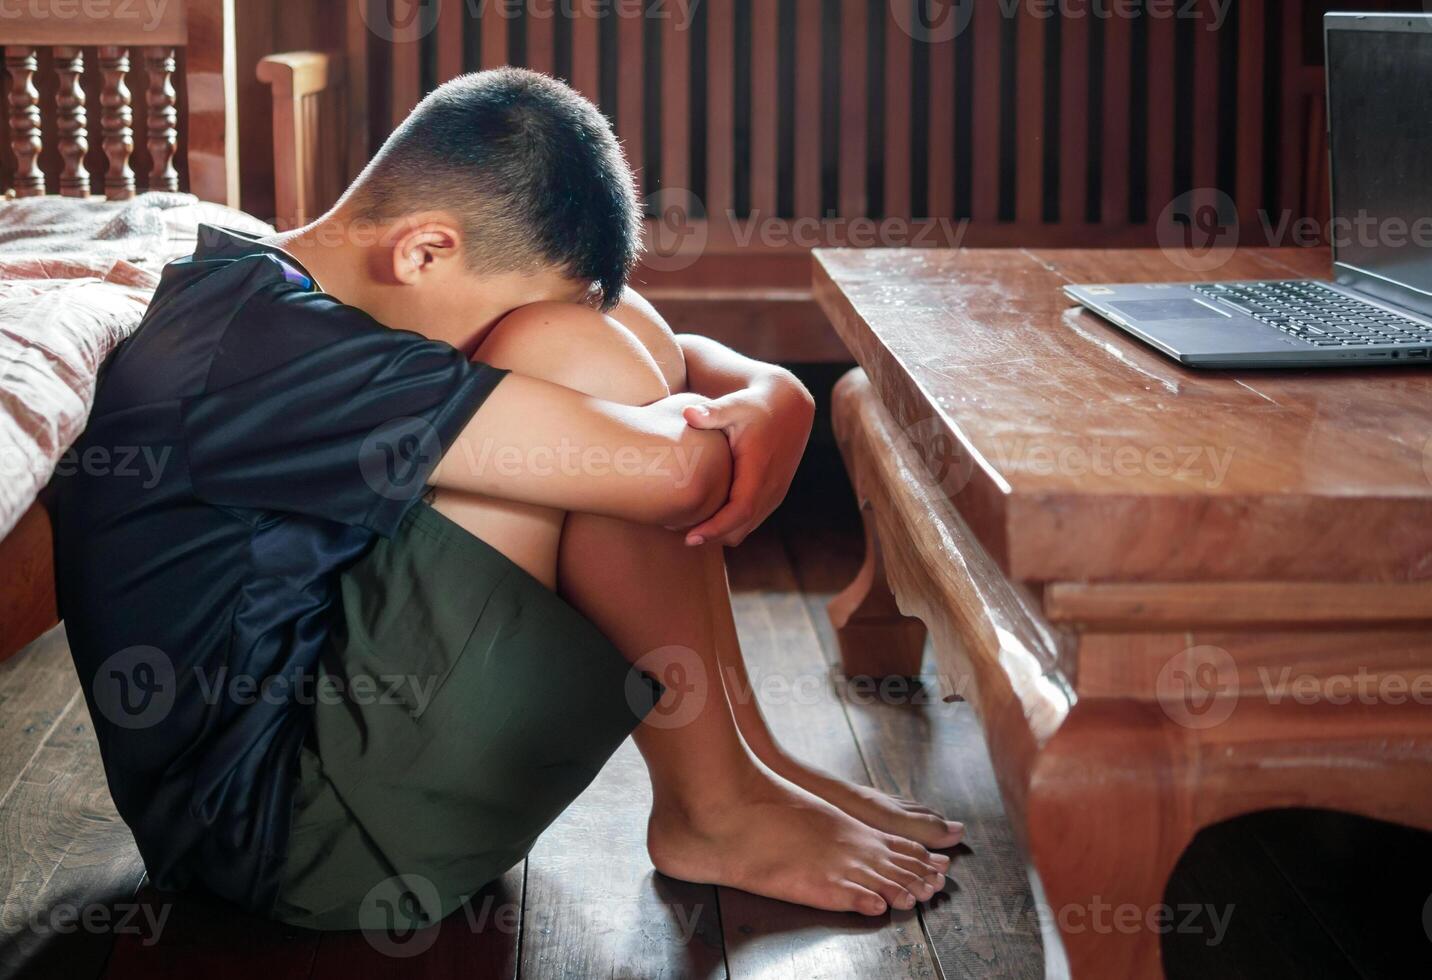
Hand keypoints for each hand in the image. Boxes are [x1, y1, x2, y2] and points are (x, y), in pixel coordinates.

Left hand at [678, 371, 814, 546]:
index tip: (690, 538)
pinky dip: (729, 524)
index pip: (739, 512)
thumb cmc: (755, 406)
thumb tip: (688, 413)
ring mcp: (774, 494)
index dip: (715, 528)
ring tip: (687, 525)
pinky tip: (707, 513)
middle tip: (676, 531)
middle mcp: (770, 488)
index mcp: (759, 471)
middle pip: (740, 529)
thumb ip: (712, 411)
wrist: (789, 407)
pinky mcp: (772, 495)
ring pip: (745, 528)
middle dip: (711, 536)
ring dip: (720, 532)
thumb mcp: (734, 404)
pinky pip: (750, 520)